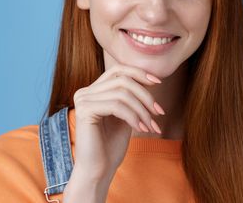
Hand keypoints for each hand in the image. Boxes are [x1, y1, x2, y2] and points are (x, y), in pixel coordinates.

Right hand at [68, 63, 163, 182]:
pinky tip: (141, 129)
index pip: (118, 70)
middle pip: (123, 80)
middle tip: (159, 112)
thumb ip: (132, 97)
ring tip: (151, 125)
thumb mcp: (126, 115)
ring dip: (142, 110)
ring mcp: (82, 100)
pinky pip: (116, 105)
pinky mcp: (84, 110)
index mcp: (93, 90)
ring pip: (122, 93)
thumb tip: (151, 79)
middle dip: (145, 95)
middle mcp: (85, 92)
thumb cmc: (111, 146)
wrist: (98, 171)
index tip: (159, 82)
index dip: (139, 73)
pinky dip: (133, 116)